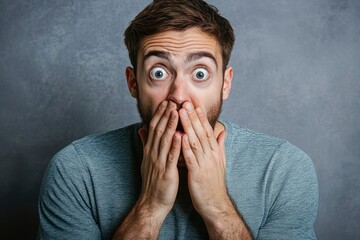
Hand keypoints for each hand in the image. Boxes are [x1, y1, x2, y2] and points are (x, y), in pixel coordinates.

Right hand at [137, 100, 180, 217]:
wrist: (152, 202)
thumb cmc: (153, 181)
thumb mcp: (147, 160)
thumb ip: (146, 144)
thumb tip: (141, 129)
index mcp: (150, 151)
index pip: (154, 128)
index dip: (160, 114)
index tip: (166, 102)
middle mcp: (153, 154)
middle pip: (158, 130)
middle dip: (165, 115)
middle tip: (171, 100)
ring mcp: (159, 162)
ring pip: (164, 140)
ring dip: (170, 125)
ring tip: (176, 111)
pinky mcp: (166, 172)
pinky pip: (171, 157)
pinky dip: (175, 145)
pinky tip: (180, 134)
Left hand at [179, 102, 229, 219]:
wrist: (215, 204)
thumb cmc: (214, 183)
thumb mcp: (220, 162)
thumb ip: (220, 146)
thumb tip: (223, 132)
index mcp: (214, 152)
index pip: (207, 131)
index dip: (201, 117)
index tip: (195, 105)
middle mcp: (211, 155)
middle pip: (201, 132)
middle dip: (193, 116)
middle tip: (186, 102)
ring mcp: (204, 164)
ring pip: (195, 141)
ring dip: (188, 126)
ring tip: (182, 113)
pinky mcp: (197, 173)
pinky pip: (190, 158)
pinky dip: (185, 146)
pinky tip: (180, 136)